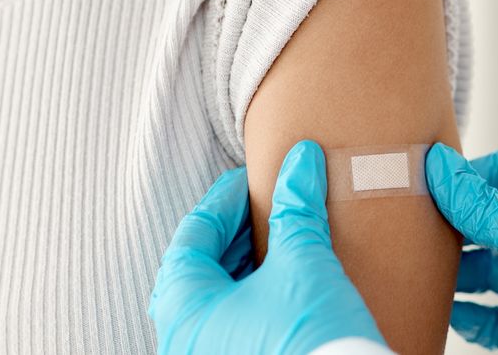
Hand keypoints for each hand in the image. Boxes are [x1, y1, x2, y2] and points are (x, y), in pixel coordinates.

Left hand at [148, 140, 384, 354]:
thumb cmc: (314, 342)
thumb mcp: (305, 264)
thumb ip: (296, 209)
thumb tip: (302, 161)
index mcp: (185, 308)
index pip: (193, 234)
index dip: (226, 199)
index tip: (254, 179)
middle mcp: (184, 340)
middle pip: (197, 269)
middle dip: (235, 233)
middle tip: (267, 208)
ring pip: (214, 302)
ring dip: (244, 268)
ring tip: (280, 244)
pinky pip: (230, 327)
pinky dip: (251, 299)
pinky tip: (283, 287)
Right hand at [425, 144, 497, 354]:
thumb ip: (488, 206)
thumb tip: (440, 168)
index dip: (466, 175)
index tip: (425, 179)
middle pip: (487, 225)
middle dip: (450, 225)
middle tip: (408, 226)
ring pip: (483, 273)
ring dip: (451, 272)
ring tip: (417, 270)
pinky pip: (488, 320)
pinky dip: (463, 316)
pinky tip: (442, 310)